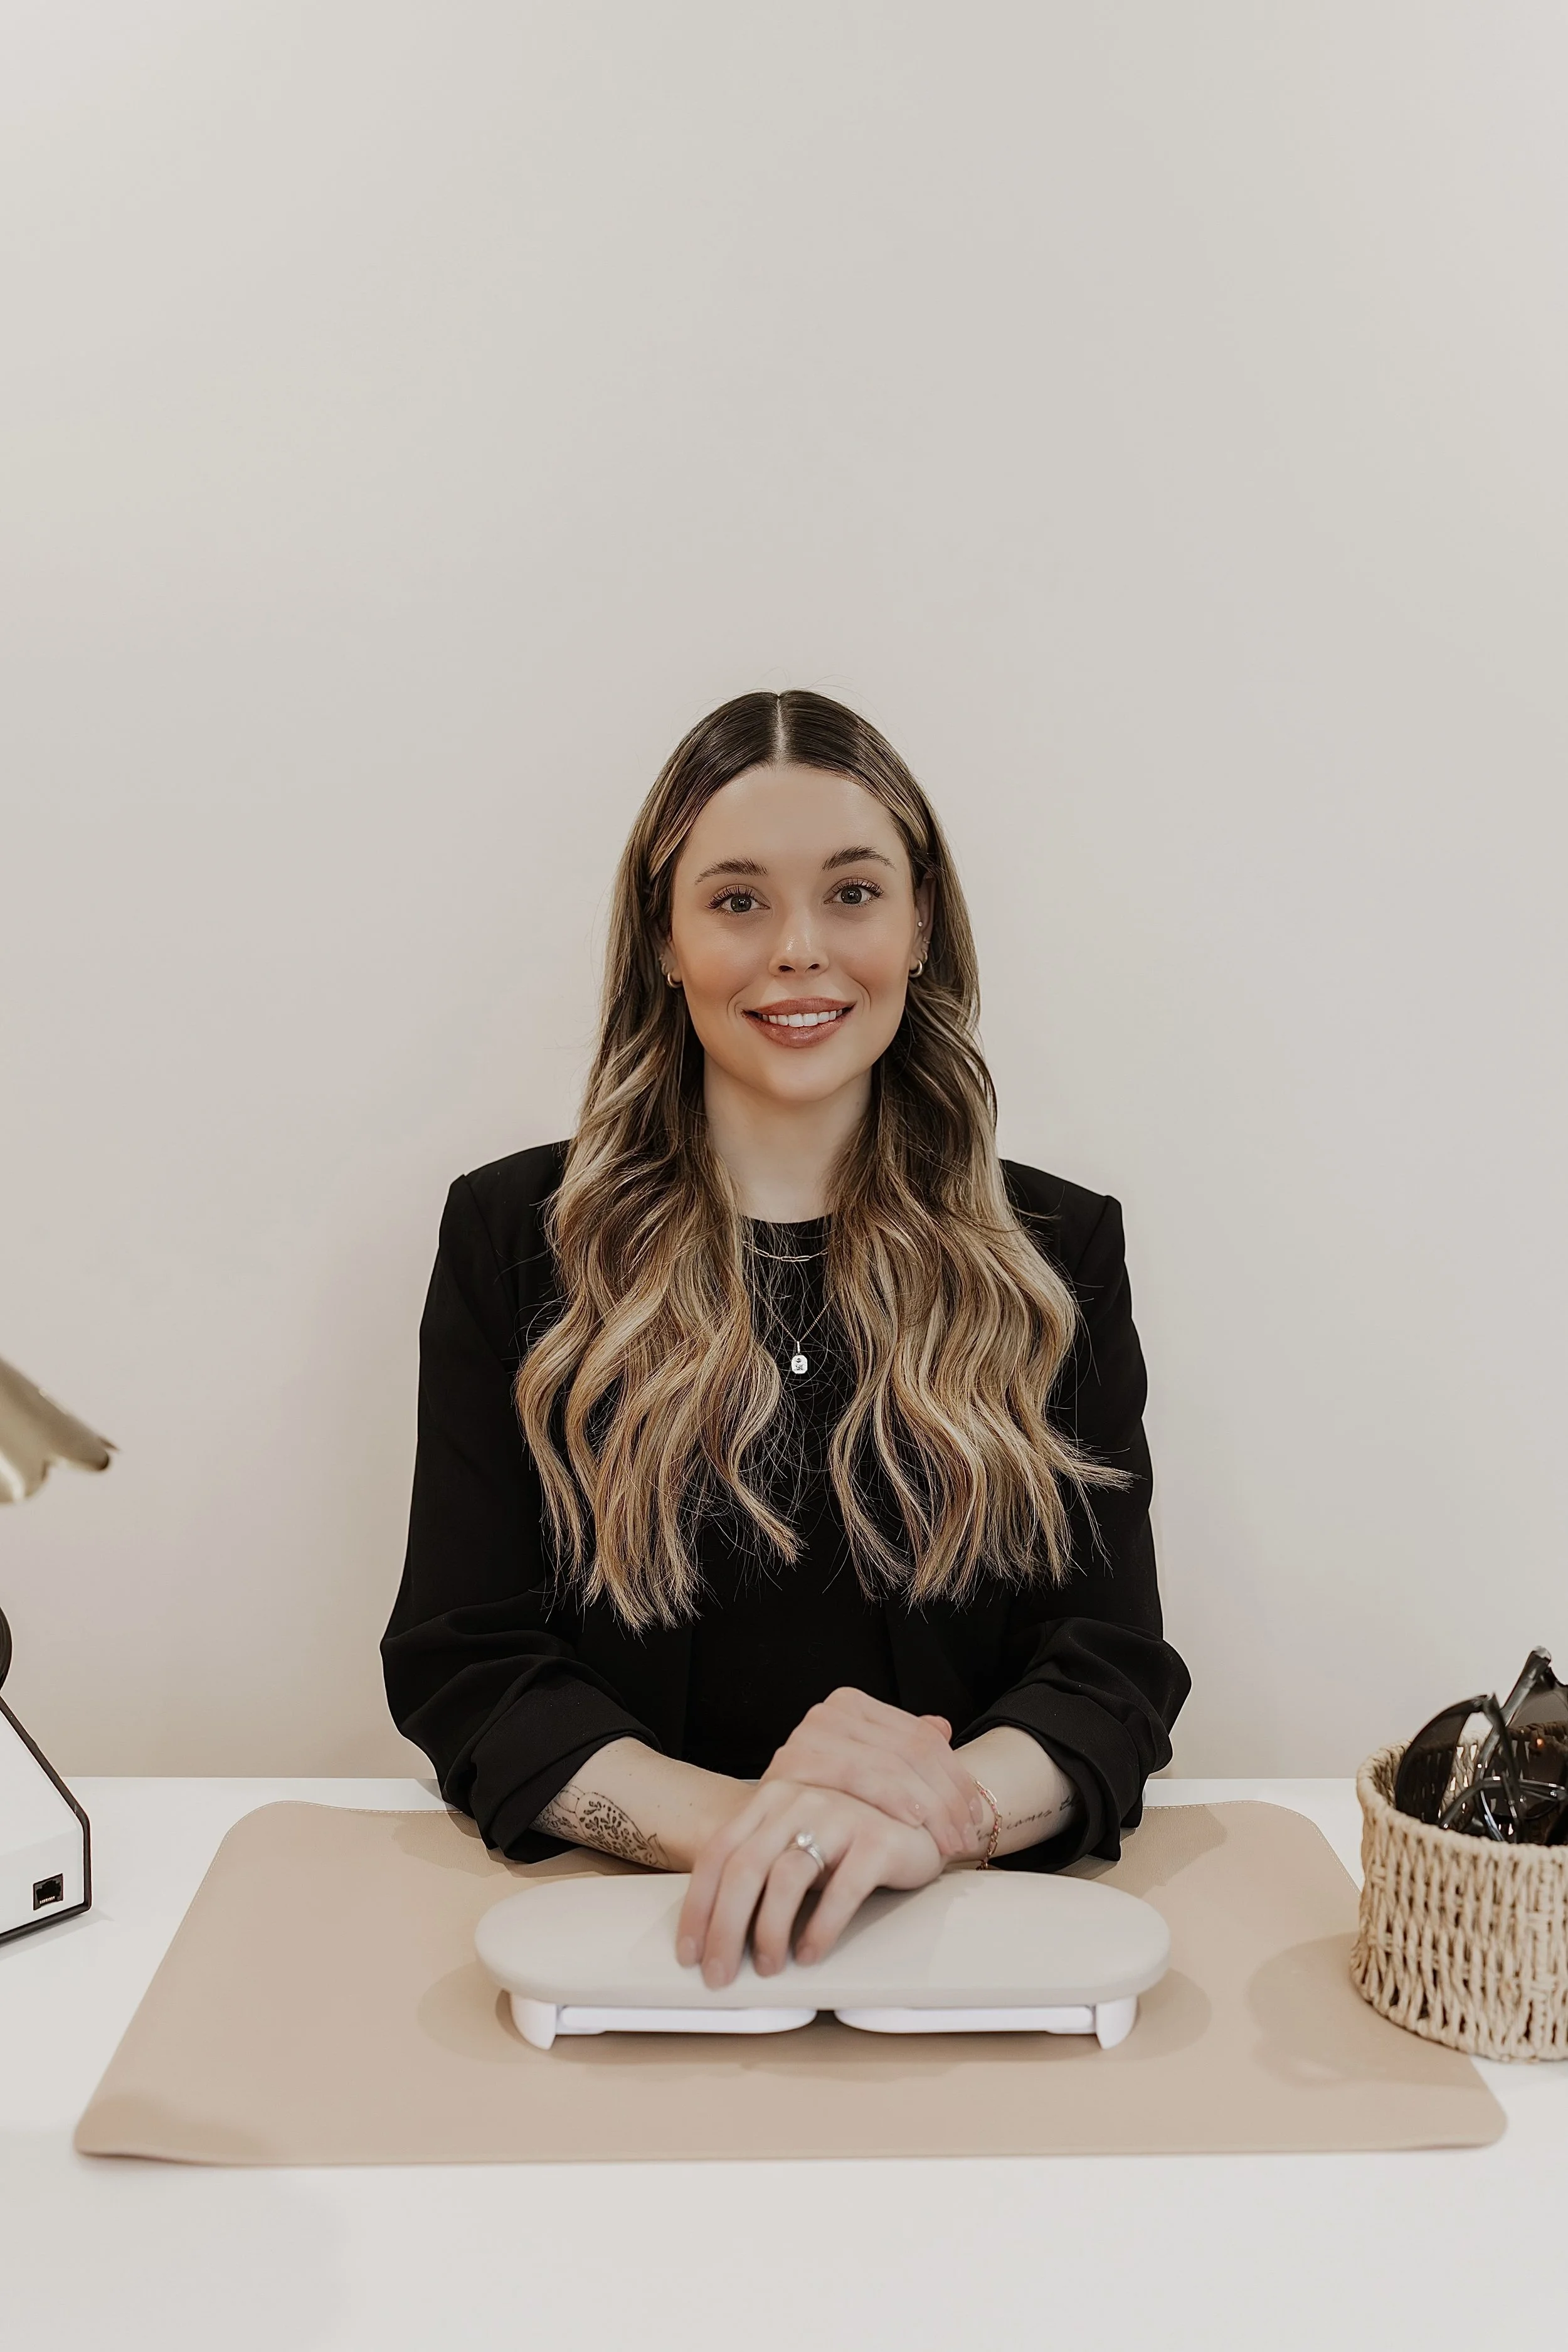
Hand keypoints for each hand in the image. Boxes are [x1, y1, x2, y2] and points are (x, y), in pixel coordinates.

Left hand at [676, 1780, 943, 1986]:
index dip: (697, 1907)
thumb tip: (711, 1929)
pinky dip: (821, 1927)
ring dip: (770, 1932)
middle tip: (719, 1974)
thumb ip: (758, 1866)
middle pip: (744, 1869)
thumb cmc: (846, 1840)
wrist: (916, 1819)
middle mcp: (800, 1801)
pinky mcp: (877, 1839)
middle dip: (725, 1930)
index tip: (689, 1952)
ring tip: (769, 1966)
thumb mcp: (793, 1842)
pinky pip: (842, 1889)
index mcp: (770, 1799)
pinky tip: (810, 1953)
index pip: (718, 1853)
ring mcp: (840, 1816)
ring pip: (787, 1878)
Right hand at [761, 1687, 987, 1860]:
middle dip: (947, 1798)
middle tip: (965, 1835)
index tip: (974, 1813)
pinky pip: (854, 1778)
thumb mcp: (874, 1774)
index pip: (920, 1736)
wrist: (767, 1831)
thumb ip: (904, 1748)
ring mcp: (806, 1736)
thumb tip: (943, 1726)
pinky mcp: (791, 1766)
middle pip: (910, 1751)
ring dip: (927, 1807)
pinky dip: (889, 1799)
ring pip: (888, 1765)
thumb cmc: (829, 1807)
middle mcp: (826, 1713)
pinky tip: (912, 1822)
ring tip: (947, 1840)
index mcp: (851, 1705)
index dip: (956, 1776)